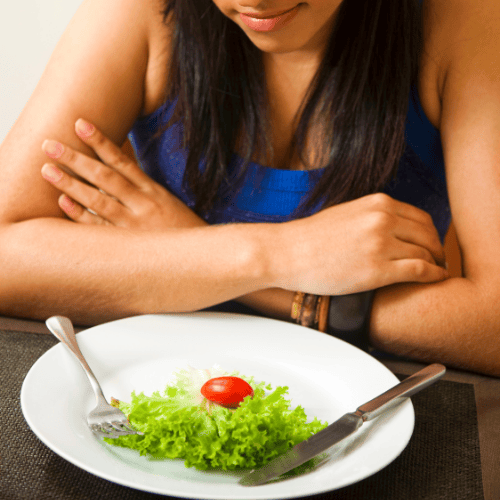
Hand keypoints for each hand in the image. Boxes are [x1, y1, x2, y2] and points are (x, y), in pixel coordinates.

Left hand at [41, 119, 204, 229]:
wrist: (199, 256)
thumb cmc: (179, 228)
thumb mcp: (165, 201)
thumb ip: (141, 186)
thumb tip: (116, 166)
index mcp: (152, 190)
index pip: (122, 161)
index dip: (100, 142)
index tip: (79, 124)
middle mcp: (142, 204)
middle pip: (104, 177)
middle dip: (76, 159)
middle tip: (49, 144)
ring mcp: (133, 225)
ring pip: (98, 201)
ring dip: (71, 184)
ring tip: (47, 169)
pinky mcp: (127, 244)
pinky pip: (99, 228)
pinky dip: (81, 215)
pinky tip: (63, 202)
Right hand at [275, 193, 449, 294]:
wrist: (286, 253)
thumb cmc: (309, 238)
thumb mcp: (346, 214)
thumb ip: (372, 217)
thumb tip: (392, 228)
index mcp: (376, 203)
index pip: (420, 217)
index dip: (430, 234)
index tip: (430, 245)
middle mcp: (382, 219)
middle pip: (428, 234)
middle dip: (436, 249)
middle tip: (437, 260)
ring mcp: (381, 244)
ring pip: (426, 253)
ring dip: (436, 264)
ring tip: (436, 272)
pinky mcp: (376, 270)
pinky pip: (419, 270)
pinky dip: (434, 275)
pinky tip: (437, 279)